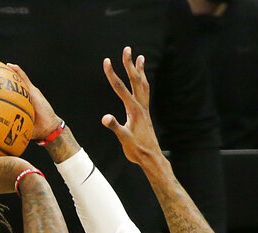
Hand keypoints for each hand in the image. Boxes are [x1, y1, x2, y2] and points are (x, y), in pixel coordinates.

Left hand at [5, 63, 63, 140]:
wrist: (49, 128)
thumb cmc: (35, 130)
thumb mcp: (20, 129)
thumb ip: (10, 129)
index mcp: (19, 105)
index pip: (7, 96)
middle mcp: (23, 98)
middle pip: (10, 86)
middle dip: (0, 80)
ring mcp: (28, 93)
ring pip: (17, 80)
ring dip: (8, 73)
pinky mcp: (33, 90)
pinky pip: (24, 78)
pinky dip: (18, 71)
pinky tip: (10, 66)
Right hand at [101, 47, 162, 167]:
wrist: (151, 158)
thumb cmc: (137, 150)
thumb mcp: (124, 139)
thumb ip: (115, 127)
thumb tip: (105, 118)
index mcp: (134, 110)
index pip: (120, 88)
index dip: (112, 74)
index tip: (106, 61)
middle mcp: (141, 106)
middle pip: (135, 80)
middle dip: (129, 64)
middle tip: (127, 49)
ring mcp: (144, 109)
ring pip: (143, 85)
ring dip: (140, 70)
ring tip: (140, 57)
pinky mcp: (145, 114)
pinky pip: (145, 93)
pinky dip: (143, 83)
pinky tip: (142, 80)